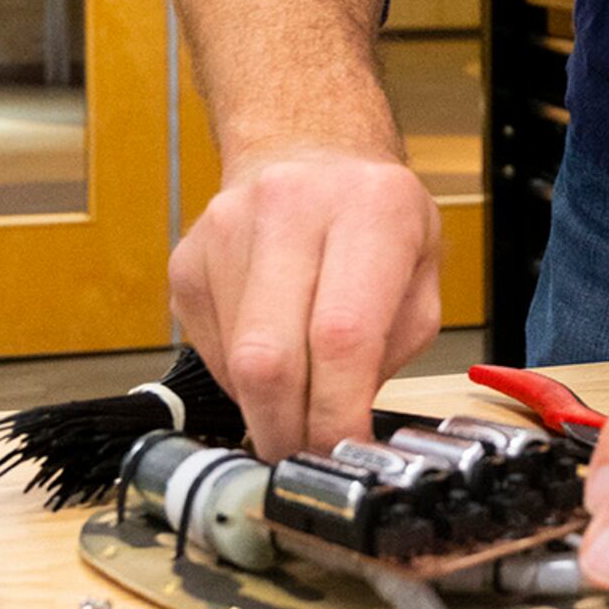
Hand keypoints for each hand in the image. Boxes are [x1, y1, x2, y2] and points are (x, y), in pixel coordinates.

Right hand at [168, 145, 441, 460]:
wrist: (308, 150)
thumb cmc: (374, 219)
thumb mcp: (421, 270)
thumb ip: (393, 345)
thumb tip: (349, 427)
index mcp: (372, 207)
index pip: (343, 334)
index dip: (337, 413)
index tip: (344, 454)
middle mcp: (292, 205)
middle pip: (270, 358)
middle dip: (288, 430)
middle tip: (306, 458)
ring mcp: (227, 228)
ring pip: (234, 363)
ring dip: (265, 404)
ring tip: (298, 393)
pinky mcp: (187, 258)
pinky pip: (209, 349)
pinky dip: (240, 375)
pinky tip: (272, 344)